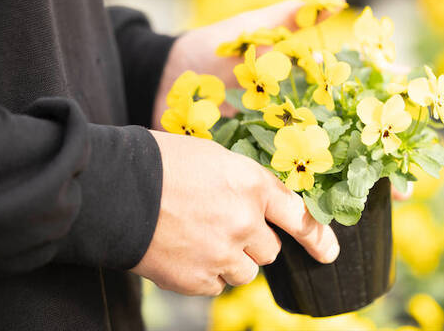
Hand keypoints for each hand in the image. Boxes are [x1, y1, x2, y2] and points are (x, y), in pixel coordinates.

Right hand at [131, 130, 339, 295]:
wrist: (115, 188)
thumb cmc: (162, 163)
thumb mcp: (214, 158)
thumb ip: (246, 184)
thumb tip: (259, 205)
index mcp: (251, 185)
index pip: (299, 216)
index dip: (317, 237)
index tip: (328, 252)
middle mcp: (244, 222)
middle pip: (270, 250)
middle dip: (253, 241)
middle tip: (222, 226)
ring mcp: (221, 254)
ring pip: (245, 272)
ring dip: (231, 260)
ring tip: (199, 239)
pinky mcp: (197, 279)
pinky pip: (216, 286)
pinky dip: (205, 274)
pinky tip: (183, 252)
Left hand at [152, 0, 411, 202]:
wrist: (163, 79)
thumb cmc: (209, 50)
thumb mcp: (251, 31)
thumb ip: (288, 19)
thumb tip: (336, 3)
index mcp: (299, 93)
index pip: (349, 109)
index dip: (378, 119)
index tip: (405, 129)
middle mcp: (292, 124)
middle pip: (340, 147)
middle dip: (372, 165)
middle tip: (401, 186)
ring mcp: (270, 148)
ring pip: (313, 174)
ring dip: (342, 190)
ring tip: (370, 208)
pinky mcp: (245, 166)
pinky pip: (274, 188)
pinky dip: (294, 203)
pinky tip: (315, 217)